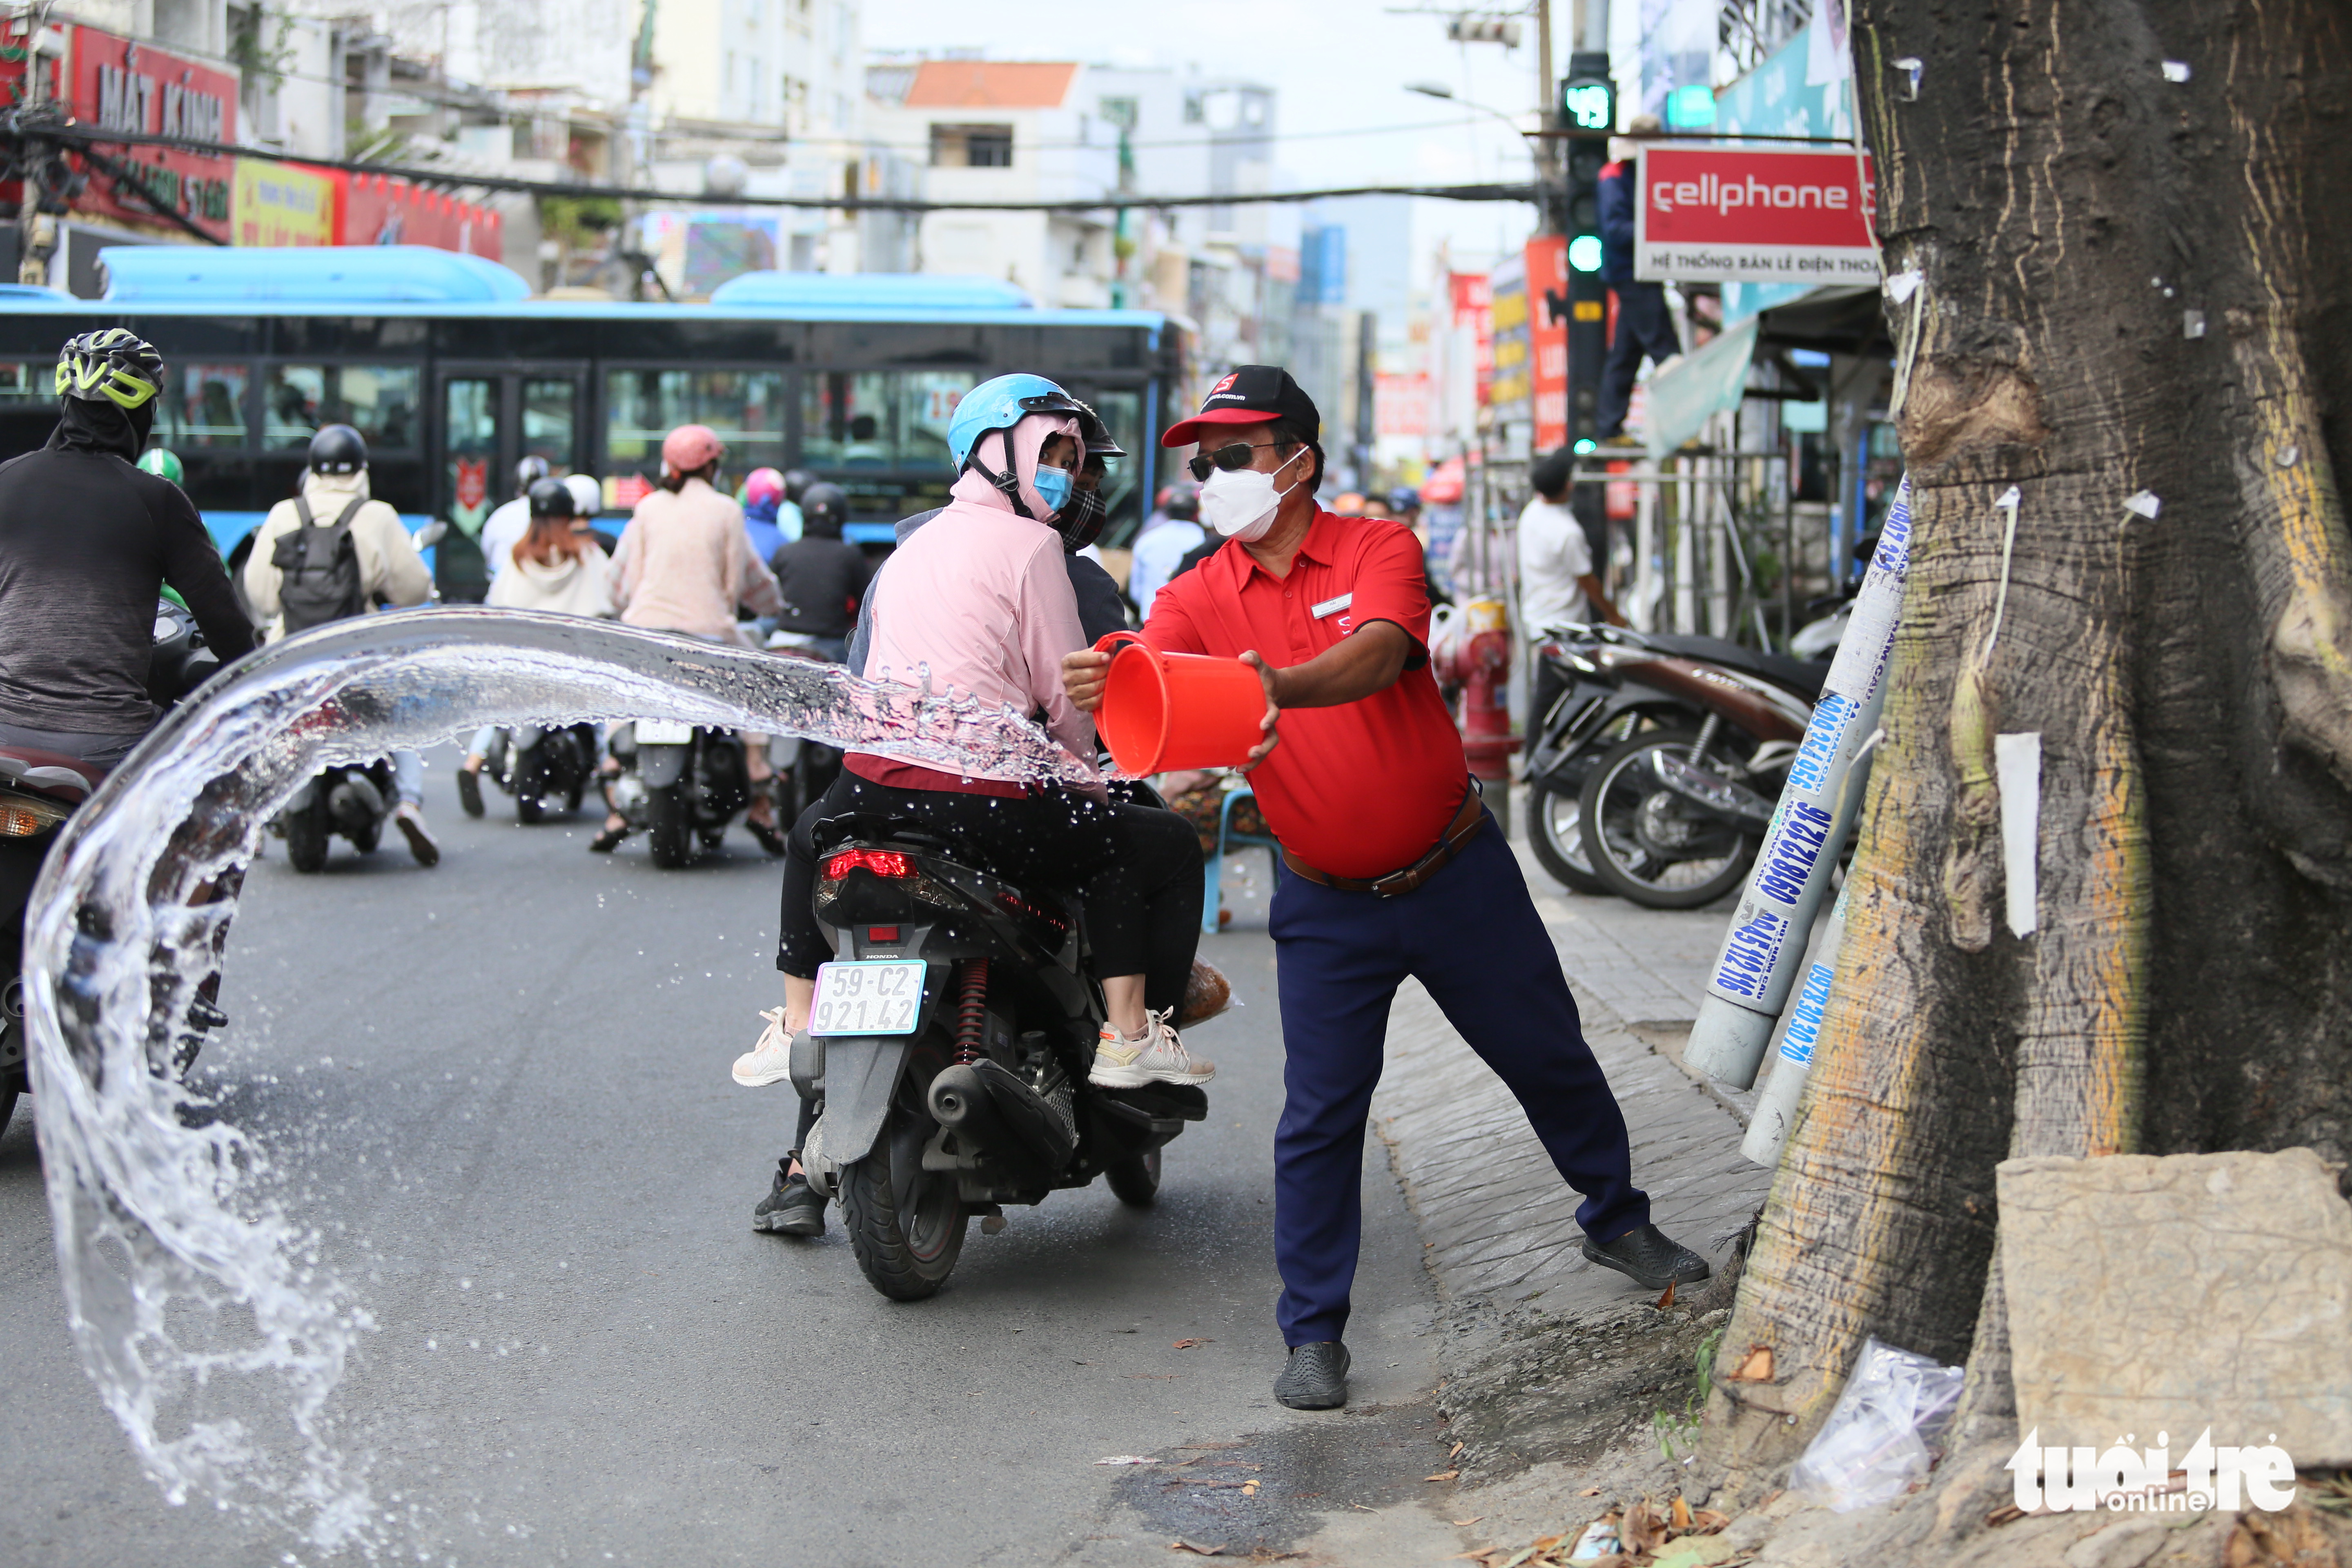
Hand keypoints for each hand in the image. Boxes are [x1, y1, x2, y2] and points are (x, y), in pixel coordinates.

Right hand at [1062, 648, 1112, 711]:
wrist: (1086, 683)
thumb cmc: (1091, 666)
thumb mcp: (1094, 654)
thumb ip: (1103, 647)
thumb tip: (1113, 642)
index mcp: (1067, 662)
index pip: (1079, 659)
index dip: (1095, 658)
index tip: (1107, 657)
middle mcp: (1066, 678)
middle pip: (1089, 674)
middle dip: (1103, 671)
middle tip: (1109, 669)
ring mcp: (1071, 693)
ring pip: (1093, 688)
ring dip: (1104, 683)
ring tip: (1107, 679)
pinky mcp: (1078, 705)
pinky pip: (1094, 701)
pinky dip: (1102, 696)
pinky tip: (1104, 691)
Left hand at [1237, 650, 1281, 773]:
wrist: (1272, 687)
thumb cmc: (1264, 677)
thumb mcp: (1261, 666)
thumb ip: (1254, 658)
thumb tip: (1244, 656)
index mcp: (1270, 707)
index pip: (1273, 715)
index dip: (1270, 720)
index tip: (1263, 725)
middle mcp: (1268, 723)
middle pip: (1271, 740)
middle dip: (1263, 749)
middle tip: (1252, 753)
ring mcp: (1262, 731)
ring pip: (1262, 750)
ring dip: (1253, 761)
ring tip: (1239, 769)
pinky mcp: (1254, 735)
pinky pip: (1251, 750)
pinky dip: (1243, 760)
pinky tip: (1232, 766)